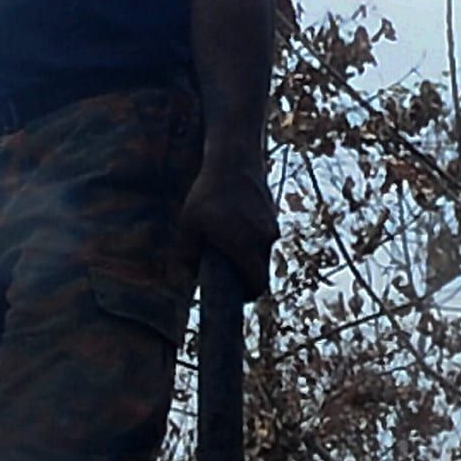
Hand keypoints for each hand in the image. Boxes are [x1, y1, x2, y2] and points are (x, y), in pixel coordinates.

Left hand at [181, 149, 276, 297]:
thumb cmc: (206, 196)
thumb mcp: (189, 227)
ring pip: (262, 251)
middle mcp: (264, 239)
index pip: (257, 284)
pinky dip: (252, 238)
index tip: (238, 297)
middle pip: (261, 270)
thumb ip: (188, 254)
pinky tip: (233, 226)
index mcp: (245, 247)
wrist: (233, 163)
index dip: (248, 295)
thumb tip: (188, 275)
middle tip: (227, 274)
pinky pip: (263, 235)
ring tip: (226, 244)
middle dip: (246, 276)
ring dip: (248, 255)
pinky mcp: (272, 214)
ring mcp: (271, 225)